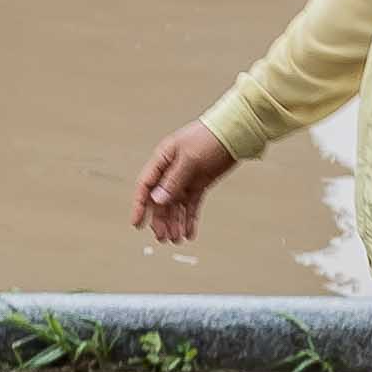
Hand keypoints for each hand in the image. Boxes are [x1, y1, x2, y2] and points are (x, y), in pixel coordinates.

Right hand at [131, 120, 236, 244]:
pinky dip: (189, 219)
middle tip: (163, 238)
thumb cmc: (209, 138)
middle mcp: (170, 171)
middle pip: (160, 200)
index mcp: (162, 160)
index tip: (136, 224)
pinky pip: (191, 205)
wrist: (235, 132)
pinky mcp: (200, 184)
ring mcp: (185, 179)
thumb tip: (156, 200)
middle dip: (160, 220)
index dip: (140, 205)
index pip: (145, 186)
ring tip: (177, 239)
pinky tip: (189, 233)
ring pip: (176, 206)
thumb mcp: (189, 159)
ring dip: (175, 222)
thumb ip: (173, 180)